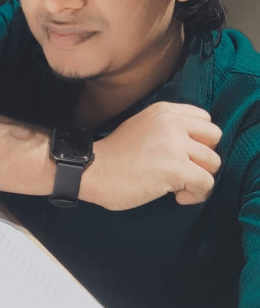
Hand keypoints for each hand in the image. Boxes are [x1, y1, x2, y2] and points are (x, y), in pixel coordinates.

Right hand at [84, 102, 221, 210]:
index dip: (199, 141)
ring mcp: (175, 145)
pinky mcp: (176, 168)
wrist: (92, 170)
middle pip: (214, 137)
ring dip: (200, 178)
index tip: (183, 155)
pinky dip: (196, 195)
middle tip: (185, 170)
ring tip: (178, 186)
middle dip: (204, 157)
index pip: (205, 119)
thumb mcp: (142, 125)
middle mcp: (172, 122)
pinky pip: (206, 184)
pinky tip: (176, 197)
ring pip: (214, 162)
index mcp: (164, 111)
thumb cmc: (115, 155)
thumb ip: (167, 127)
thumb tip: (194, 145)